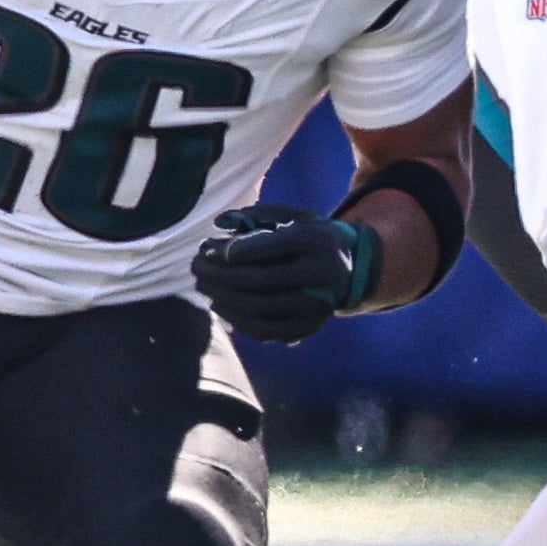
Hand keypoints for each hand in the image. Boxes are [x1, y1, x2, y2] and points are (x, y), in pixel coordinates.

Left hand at [191, 201, 378, 343]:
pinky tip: (218, 303)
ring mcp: (318, 306)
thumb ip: (255, 215)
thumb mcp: (291, 216)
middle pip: (261, 279)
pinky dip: (236, 318)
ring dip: (222, 296)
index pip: (270, 246)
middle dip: (220, 274)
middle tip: (195, 265)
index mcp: (316, 241)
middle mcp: (322, 275)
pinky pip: (265, 330)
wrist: (351, 268)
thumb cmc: (308, 236)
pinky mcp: (308, 327)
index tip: (207, 248)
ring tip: (201, 284)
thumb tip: (219, 223)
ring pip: (260, 307)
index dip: (232, 250)